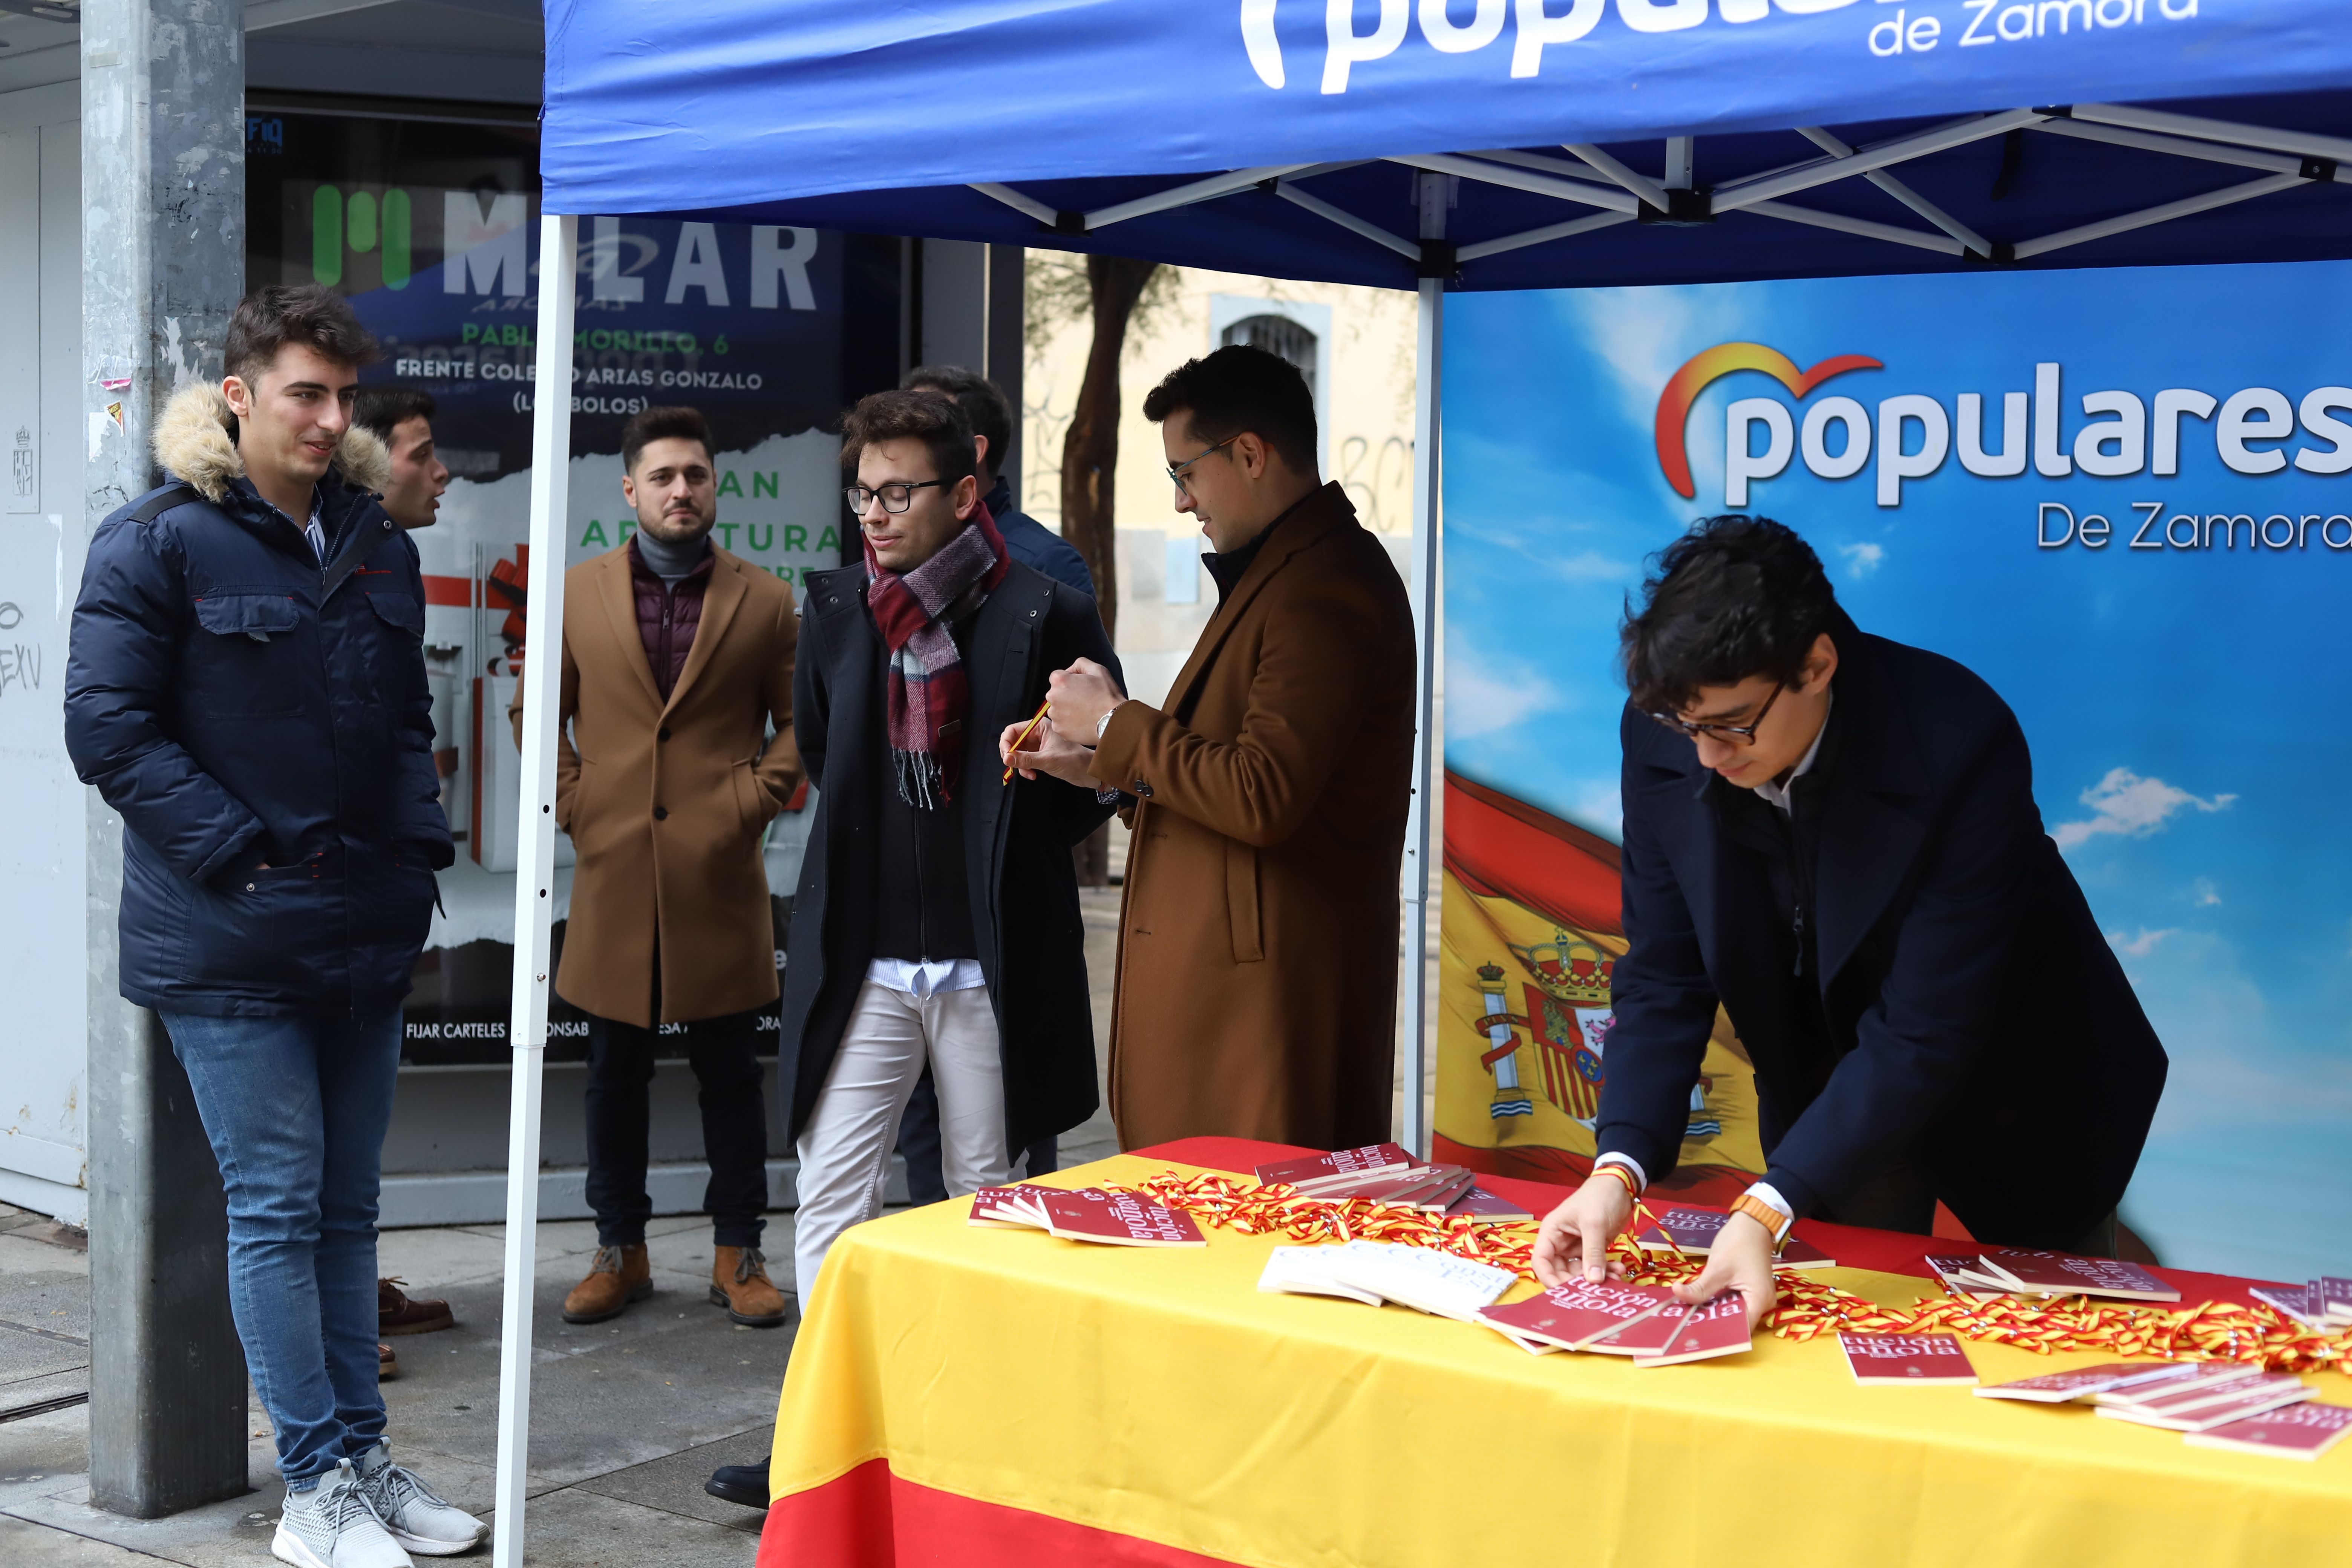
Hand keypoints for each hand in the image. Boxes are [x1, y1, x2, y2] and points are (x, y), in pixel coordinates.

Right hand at [999, 715, 1099, 788]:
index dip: (1006, 743)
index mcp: (1040, 727)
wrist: (1089, 772)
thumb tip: (1007, 759)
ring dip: (1019, 764)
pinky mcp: (1041, 754)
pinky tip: (1032, 775)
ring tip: (1027, 773)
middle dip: (1011, 755)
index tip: (1006, 757)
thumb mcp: (1048, 760)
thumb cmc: (1074, 760)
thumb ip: (1026, 759)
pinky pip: (1025, 760)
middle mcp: (1038, 733)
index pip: (1013, 730)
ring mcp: (1039, 744)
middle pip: (1013, 741)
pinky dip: (1025, 768)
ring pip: (1018, 752)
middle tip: (1012, 766)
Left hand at [1044, 658, 1125, 746]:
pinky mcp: (1058, 729)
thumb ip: (1080, 663)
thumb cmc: (1107, 696)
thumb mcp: (1097, 669)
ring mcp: (1054, 715)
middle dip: (1067, 694)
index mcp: (1059, 681)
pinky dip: (1069, 722)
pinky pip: (1061, 723)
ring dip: (1067, 709)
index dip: (1071, 680)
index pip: (1058, 676)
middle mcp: (1052, 697)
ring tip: (1085, 711)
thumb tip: (1071, 670)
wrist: (1113, 721)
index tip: (1082, 686)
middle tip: (1085, 699)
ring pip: (1058, 709)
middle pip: (1056, 693)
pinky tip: (1082, 720)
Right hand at [1531, 1174, 1635, 1287]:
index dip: (1549, 1278)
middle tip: (1594, 1290)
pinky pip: (1595, 1267)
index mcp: (1551, 1232)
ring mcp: (1576, 1247)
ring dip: (1596, 1278)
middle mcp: (1560, 1242)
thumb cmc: (1599, 1197)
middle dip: (1577, 1282)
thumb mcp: (1594, 1224)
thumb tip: (1593, 1281)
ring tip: (1615, 1278)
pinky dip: (1606, 1271)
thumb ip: (1593, 1252)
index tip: (1564, 1292)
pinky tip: (1619, 1270)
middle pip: (1560, 1271)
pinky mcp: (1592, 1249)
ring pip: (1580, 1272)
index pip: (1541, 1261)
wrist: (1620, 1186)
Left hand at [1678, 1210, 1778, 1328]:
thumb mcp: (1716, 1267)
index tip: (1696, 1336)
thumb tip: (1676, 1294)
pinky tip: (1700, 1304)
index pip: (1739, 1329)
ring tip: (1690, 1318)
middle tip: (1687, 1328)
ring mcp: (1757, 1298)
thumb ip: (1700, 1287)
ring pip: (1734, 1313)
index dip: (1719, 1335)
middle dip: (1713, 1325)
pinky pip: (1734, 1303)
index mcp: (1759, 1301)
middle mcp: (1762, 1304)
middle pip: (1736, 1323)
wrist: (1752, 1223)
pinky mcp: (1750, 1291)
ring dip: (1714, 1314)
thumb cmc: (1738, 1243)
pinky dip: (1719, 1304)